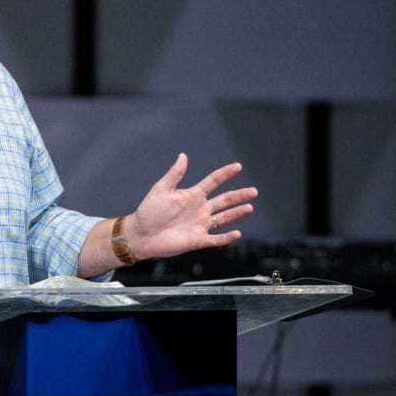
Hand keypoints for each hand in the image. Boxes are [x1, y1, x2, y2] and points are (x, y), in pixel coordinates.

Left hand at [124, 152, 256, 260]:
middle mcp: (199, 209)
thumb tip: (183, 156)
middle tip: (254, 191)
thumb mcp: (161, 189)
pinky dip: (226, 237)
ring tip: (250, 207)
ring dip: (236, 213)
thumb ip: (175, 174)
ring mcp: (200, 224)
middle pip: (224, 200)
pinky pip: (215, 239)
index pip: (212, 182)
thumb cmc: (149, 211)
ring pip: (223, 218)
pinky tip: (237, 232)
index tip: (237, 166)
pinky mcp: (197, 240)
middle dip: (239, 195)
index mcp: (192, 195)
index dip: (225, 174)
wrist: (141, 234)